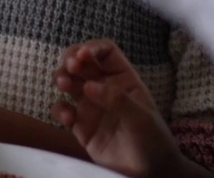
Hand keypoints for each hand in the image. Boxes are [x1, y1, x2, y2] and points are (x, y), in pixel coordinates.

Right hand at [52, 39, 178, 176]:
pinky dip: (60, 110)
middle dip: (71, 59)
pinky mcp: (80, 126)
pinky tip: (68, 118)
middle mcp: (103, 88)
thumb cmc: (153, 141)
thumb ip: (117, 100)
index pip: (105, 52)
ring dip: (61, 78)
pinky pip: (63, 111)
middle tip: (70, 67)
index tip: (82, 55)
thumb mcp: (142, 118)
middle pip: (81, 62)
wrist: (150, 173)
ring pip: (68, 82)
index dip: (92, 48)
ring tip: (63, 84)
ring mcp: (90, 106)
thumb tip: (89, 86)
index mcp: (123, 79)